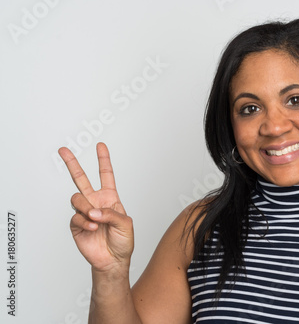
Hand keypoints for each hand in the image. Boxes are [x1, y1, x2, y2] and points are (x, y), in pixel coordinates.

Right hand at [59, 142, 133, 272]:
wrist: (113, 260)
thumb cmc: (123, 241)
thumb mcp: (126, 224)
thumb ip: (111, 214)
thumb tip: (94, 211)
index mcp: (110, 198)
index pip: (106, 175)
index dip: (103, 160)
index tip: (100, 146)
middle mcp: (96, 202)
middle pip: (81, 179)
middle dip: (72, 164)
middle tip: (63, 150)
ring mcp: (85, 213)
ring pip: (77, 199)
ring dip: (86, 207)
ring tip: (93, 218)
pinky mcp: (76, 225)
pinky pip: (76, 217)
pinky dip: (84, 222)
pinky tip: (92, 228)